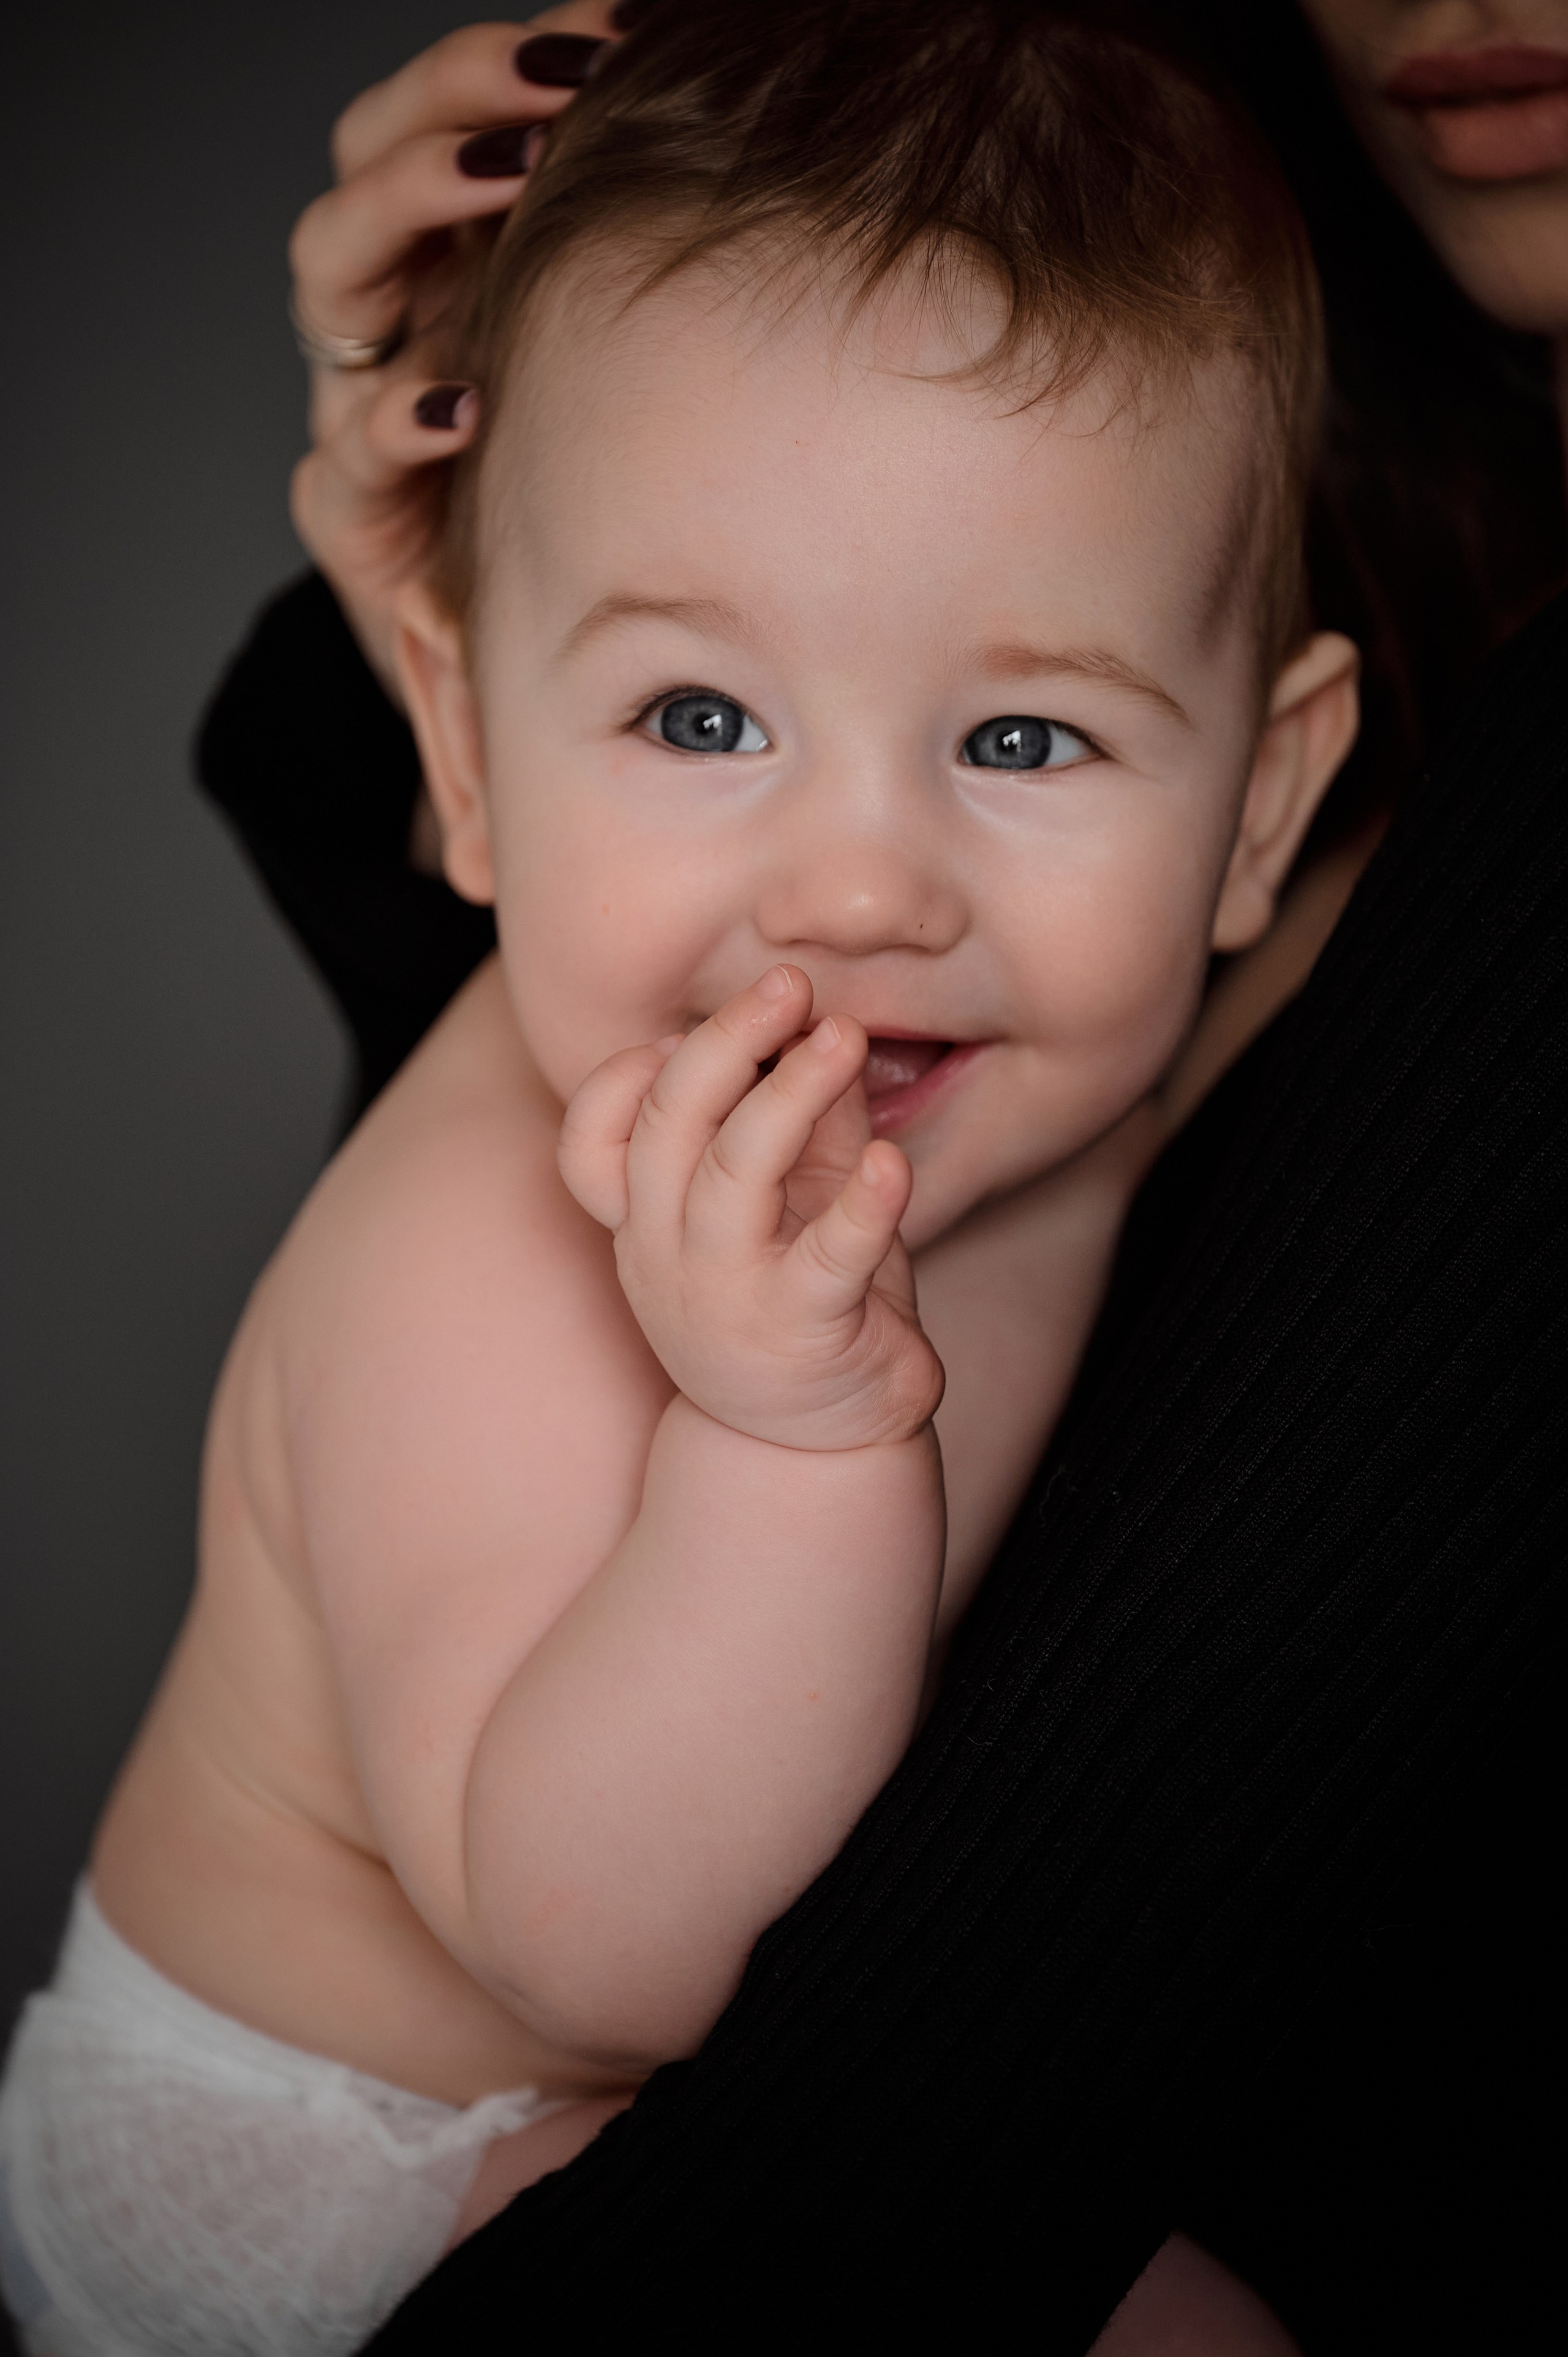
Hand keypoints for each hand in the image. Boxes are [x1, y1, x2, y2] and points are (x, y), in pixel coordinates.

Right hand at [287, 4, 623, 691]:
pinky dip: (398, 421)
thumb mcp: (598, 369)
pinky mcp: (352, 515)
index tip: (599, 37)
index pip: (431, 116)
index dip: (496, 64)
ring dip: (408, 208)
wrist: (512, 647)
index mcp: (441, 259)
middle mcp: (386, 314)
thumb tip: (724, 146)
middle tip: (543, 95)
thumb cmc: (570, 490)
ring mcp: (353, 404)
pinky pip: (344, 456)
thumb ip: (621, 271)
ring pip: (329, 274)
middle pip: (363, 163)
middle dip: (446, 106)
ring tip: (499, 177)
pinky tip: (462, 404)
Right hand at [558, 967, 945, 1450]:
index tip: (680, 1029)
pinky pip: (828, 1257)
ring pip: (732, 1172)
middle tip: (788, 983)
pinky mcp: (806, 1331)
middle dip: (724, 1039)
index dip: (621, 1077)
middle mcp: (668, 1255)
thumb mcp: (785, 1200)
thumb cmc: (796, 1299)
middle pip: (666, 1125)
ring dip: (791, 1092)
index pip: (588, 1144)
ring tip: (846, 1036)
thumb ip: (797, 1117)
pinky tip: (894, 1164)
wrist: (816, 1445)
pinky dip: (863, 1204)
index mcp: (645, 1222)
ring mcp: (729, 1295)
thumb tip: (820, 1022)